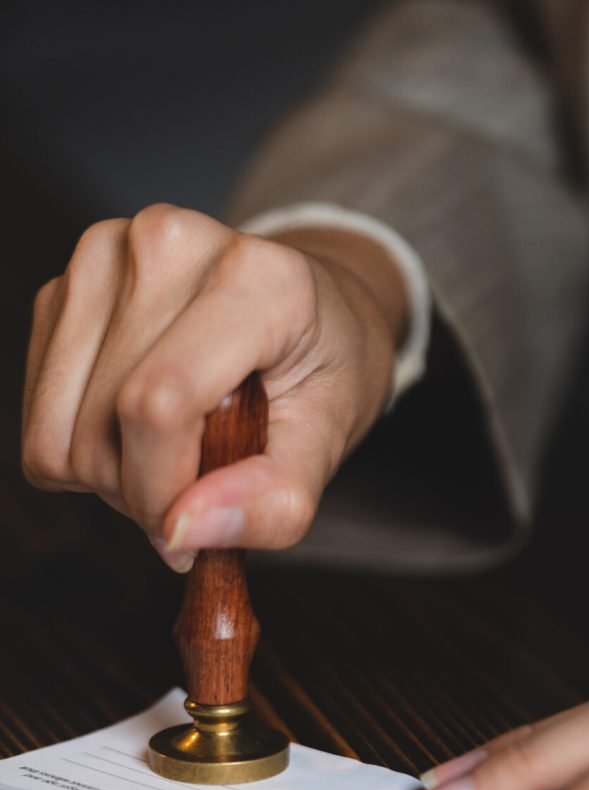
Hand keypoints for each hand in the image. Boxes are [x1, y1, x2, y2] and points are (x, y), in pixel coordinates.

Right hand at [22, 205, 406, 570]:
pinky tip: (143, 425)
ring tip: (181, 448)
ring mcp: (103, 255)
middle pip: (104, 424)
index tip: (194, 527)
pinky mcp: (63, 286)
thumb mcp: (331, 441)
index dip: (164, 490)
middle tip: (206, 480)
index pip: (160, 404)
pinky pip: (41, 414)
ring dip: (113, 473)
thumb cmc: (324, 369)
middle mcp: (168, 243)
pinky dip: (86, 446)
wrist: (309, 309)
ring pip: (58, 430)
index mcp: (255, 277)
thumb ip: (276, 499)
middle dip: (147, 490)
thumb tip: (184, 532)